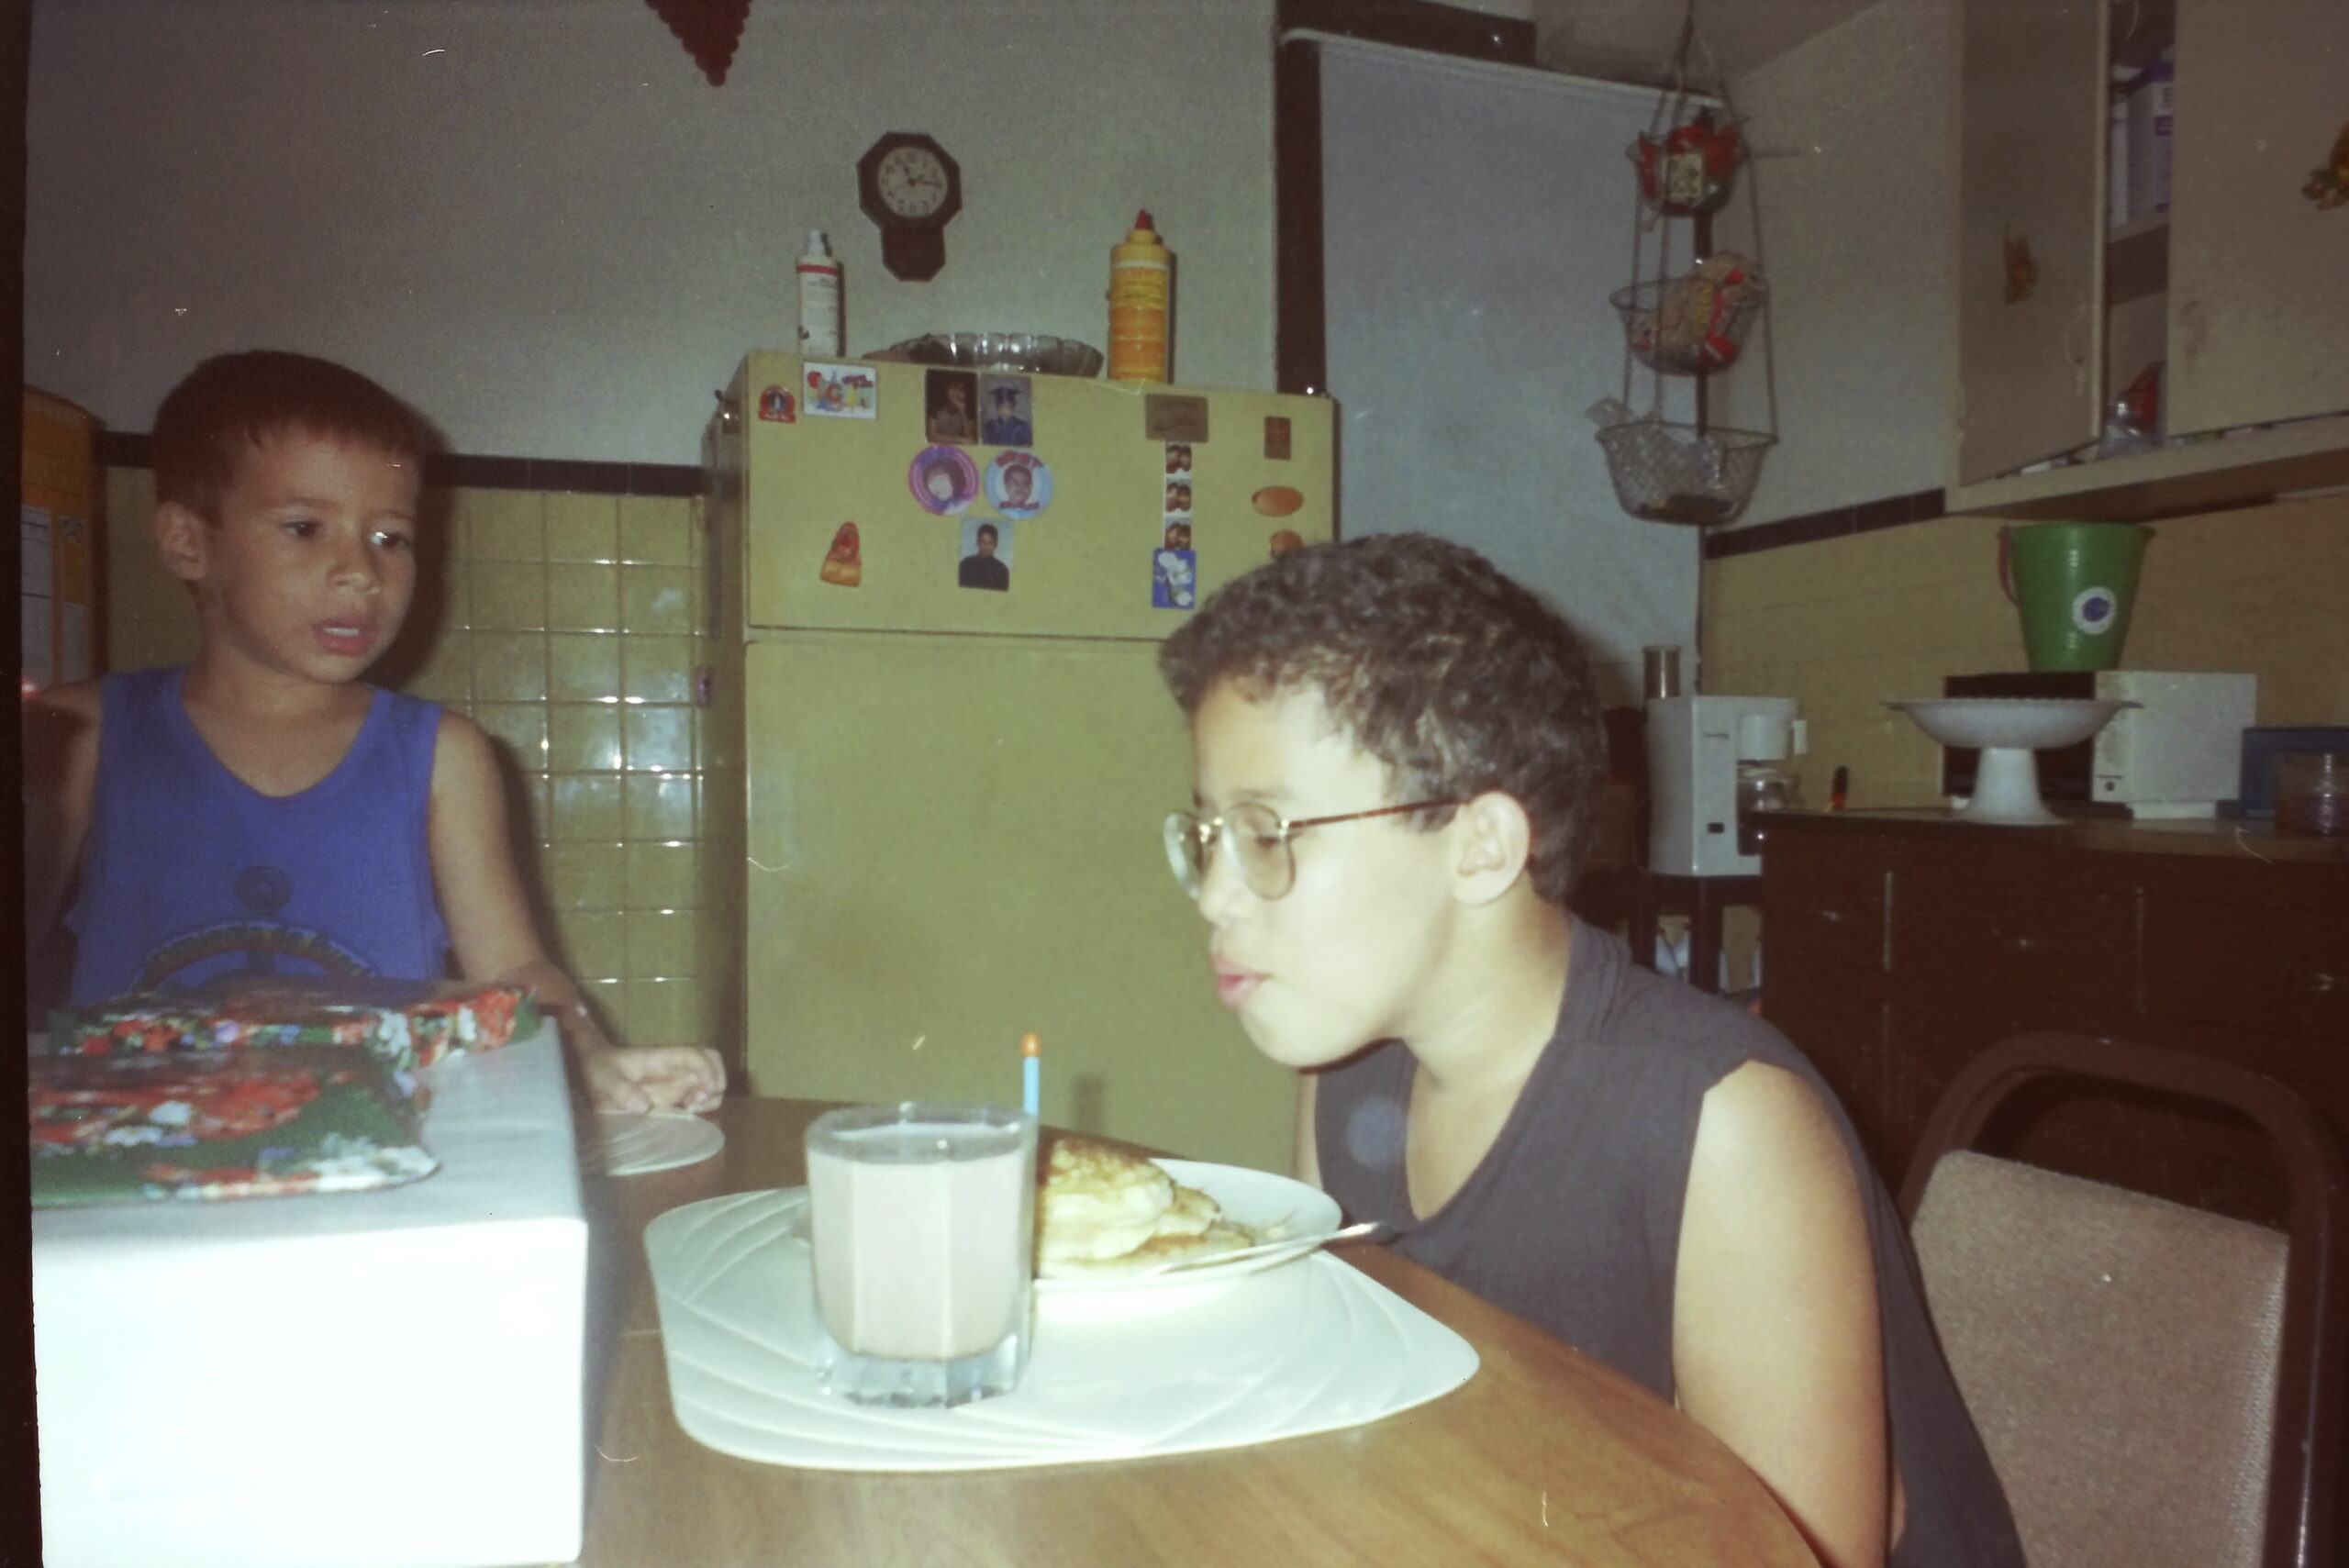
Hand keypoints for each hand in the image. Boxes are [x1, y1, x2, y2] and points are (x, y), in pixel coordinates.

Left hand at [584, 1044, 726, 1114]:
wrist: (596, 1072)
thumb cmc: (601, 1070)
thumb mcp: (604, 1079)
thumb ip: (621, 1089)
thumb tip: (643, 1105)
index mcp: (663, 1057)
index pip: (695, 1055)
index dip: (707, 1070)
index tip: (704, 1092)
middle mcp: (676, 1067)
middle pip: (712, 1060)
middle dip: (717, 1080)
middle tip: (699, 1102)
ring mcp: (678, 1080)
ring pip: (711, 1079)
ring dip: (712, 1096)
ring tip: (692, 1111)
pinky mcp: (676, 1095)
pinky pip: (702, 1095)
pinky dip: (705, 1105)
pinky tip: (690, 1115)